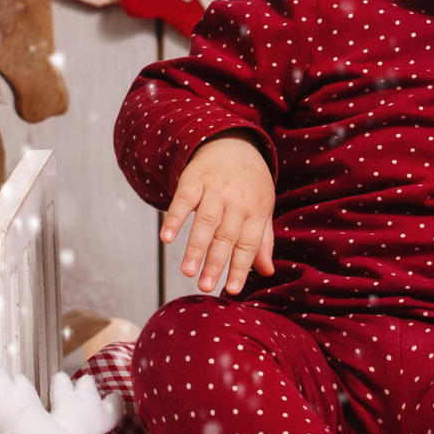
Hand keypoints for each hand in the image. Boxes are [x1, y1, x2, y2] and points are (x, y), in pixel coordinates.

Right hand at [163, 134, 276, 293]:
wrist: (231, 143)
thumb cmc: (249, 185)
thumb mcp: (262, 209)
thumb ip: (262, 241)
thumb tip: (267, 272)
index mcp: (256, 210)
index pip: (248, 243)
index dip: (241, 267)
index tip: (232, 290)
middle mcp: (237, 200)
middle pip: (226, 235)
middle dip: (216, 262)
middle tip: (205, 286)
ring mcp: (215, 188)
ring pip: (205, 221)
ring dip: (196, 247)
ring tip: (187, 272)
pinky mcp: (193, 179)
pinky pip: (183, 200)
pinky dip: (174, 218)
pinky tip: (167, 238)